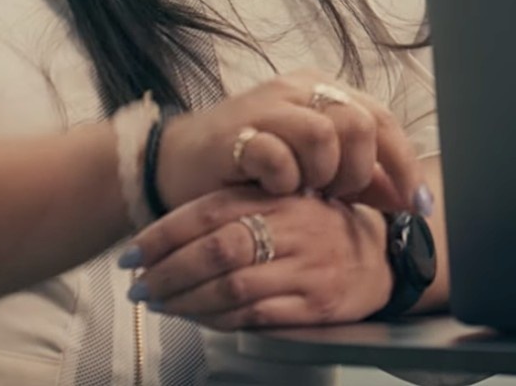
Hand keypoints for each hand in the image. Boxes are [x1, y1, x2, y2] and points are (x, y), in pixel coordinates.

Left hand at [129, 187, 391, 329]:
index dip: (164, 233)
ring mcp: (307, 268)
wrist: (383, 257)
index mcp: (281, 196)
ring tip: (160, 304)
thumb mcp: (287, 201)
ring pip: (232, 287)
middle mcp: (295, 228)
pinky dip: (217, 319)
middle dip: (168, 271)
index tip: (132, 253)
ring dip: (186, 300)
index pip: (211, 211)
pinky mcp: (316, 305)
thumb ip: (240, 208)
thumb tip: (171, 233)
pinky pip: (255, 316)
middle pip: (217, 250)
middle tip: (139, 286)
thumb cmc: (321, 229)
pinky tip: (197, 318)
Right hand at [158, 73, 422, 211]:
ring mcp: (266, 107)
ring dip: (322, 175)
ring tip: (305, 191)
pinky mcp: (235, 132)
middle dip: (358, 171)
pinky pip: (277, 155)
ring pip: (324, 133)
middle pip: (360, 122)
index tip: (416, 206)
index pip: (382, 119)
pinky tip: (274, 190)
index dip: (404, 165)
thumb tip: (412, 201)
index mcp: (325, 92)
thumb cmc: (252, 170)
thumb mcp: (315, 172)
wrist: (176, 165)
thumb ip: (361, 179)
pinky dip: (284, 180)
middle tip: (336, 194)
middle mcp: (300, 90)